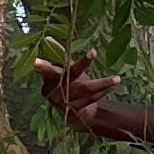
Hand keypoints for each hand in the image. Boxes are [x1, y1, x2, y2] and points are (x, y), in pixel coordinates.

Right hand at [33, 50, 149, 140]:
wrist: (71, 115)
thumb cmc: (66, 86)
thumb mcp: (60, 71)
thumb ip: (58, 56)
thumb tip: (49, 38)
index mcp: (49, 79)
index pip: (47, 69)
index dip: (42, 66)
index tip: (35, 61)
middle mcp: (55, 91)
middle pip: (71, 74)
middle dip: (82, 63)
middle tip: (93, 52)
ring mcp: (65, 102)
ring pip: (86, 89)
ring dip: (102, 83)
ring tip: (117, 78)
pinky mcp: (75, 111)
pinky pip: (92, 98)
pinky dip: (103, 91)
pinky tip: (114, 84)